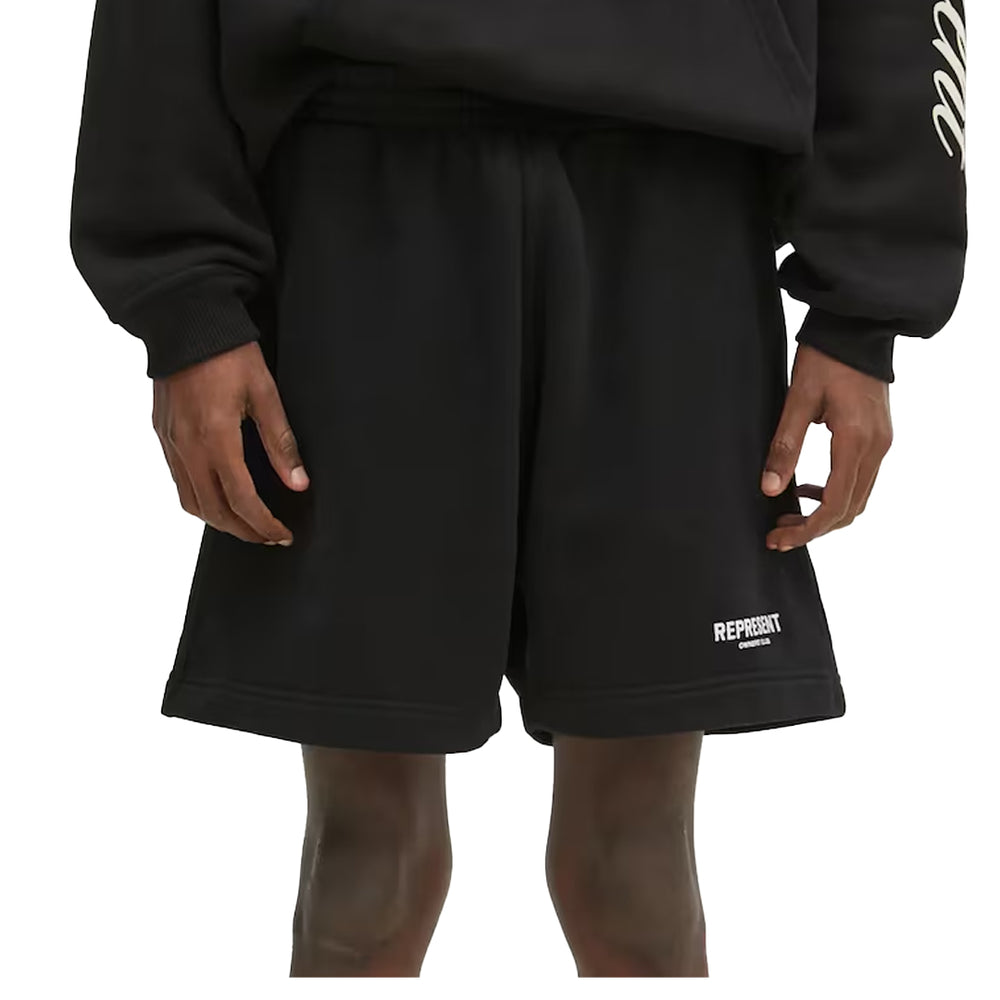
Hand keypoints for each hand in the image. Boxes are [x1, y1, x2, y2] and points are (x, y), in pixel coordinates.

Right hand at [152, 342, 309, 543]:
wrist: (186, 321)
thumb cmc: (230, 353)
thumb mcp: (266, 394)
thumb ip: (281, 443)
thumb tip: (298, 483)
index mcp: (216, 439)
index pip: (241, 501)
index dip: (263, 524)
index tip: (282, 534)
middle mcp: (188, 447)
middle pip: (214, 511)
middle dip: (244, 531)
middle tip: (268, 537)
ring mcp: (170, 443)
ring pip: (191, 502)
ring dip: (220, 521)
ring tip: (246, 523)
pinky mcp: (161, 435)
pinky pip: (178, 482)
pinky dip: (200, 500)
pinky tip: (219, 496)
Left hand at [760, 343, 892, 550]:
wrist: (858, 328)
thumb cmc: (826, 358)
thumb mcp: (798, 400)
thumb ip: (784, 446)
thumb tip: (769, 488)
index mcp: (856, 441)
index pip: (834, 504)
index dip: (806, 529)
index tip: (778, 538)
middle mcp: (876, 448)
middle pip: (849, 509)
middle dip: (814, 529)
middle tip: (778, 534)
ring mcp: (882, 443)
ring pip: (857, 498)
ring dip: (825, 514)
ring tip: (788, 515)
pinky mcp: (878, 437)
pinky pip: (860, 479)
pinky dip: (835, 494)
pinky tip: (807, 488)